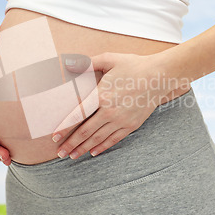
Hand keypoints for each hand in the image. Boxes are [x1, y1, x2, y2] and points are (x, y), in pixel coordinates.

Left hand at [52, 52, 181, 159]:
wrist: (159, 76)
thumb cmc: (133, 65)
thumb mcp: (110, 59)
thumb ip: (87, 63)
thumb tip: (66, 63)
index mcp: (102, 95)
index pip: (78, 115)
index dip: (65, 127)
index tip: (54, 136)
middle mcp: (110, 111)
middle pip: (86, 132)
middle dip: (71, 143)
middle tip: (59, 153)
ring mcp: (121, 120)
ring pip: (98, 138)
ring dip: (83, 148)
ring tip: (72, 156)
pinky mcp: (131, 125)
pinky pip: (114, 139)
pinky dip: (102, 147)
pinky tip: (93, 152)